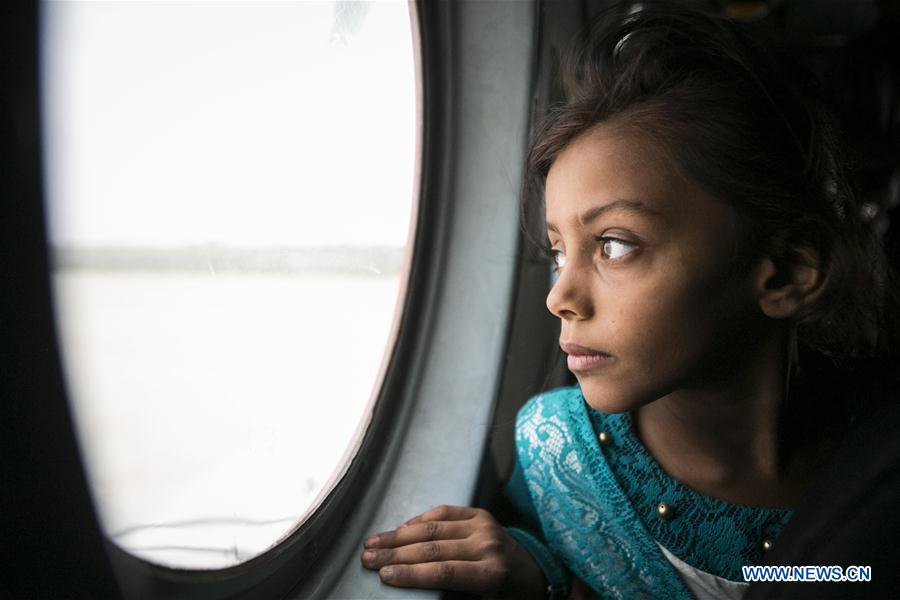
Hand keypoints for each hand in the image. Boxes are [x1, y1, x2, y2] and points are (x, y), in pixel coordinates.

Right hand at [360, 505, 545, 597]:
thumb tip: (417, 590)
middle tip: (367, 558)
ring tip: (374, 542)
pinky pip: (444, 513)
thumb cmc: (506, 596)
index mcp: (491, 574)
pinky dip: (419, 520)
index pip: (443, 572)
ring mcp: (484, 525)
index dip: (411, 574)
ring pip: (433, 528)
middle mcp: (487, 545)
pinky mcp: (480, 514)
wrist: (534, 573)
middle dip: (395, 554)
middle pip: (433, 548)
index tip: (384, 576)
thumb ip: (454, 595)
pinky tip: (400, 529)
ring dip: (399, 535)